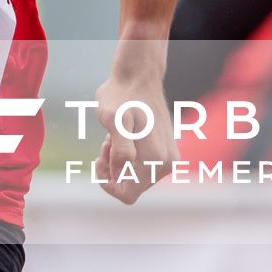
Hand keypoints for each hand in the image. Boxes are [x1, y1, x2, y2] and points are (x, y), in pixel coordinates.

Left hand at [92, 73, 178, 204]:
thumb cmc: (121, 96)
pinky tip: (126, 134)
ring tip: (115, 136)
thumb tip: (124, 170)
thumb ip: (119, 148)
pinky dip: (130, 155)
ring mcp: (170, 158)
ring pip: (136, 177)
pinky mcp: (168, 151)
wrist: (139, 77)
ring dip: (121, 161)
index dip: (108, 182)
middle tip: (108, 141)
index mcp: (156, 161)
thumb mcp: (112, 119)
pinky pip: (144, 167)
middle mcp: (168, 164)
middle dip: (114, 169)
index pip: (126, 195)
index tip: (100, 158)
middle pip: (131, 186)